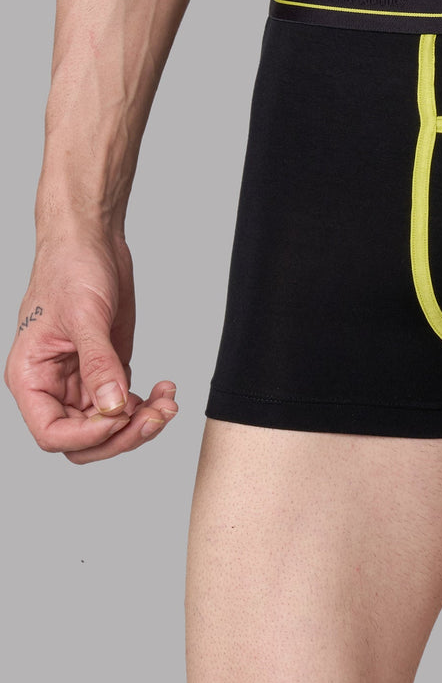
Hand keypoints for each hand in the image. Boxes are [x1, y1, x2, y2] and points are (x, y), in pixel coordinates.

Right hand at [5, 230, 177, 463]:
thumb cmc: (70, 269)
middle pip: (85, 439)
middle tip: (158, 415)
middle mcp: (54, 387)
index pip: (52, 433)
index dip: (88, 435)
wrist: (91, 242)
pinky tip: (166, 388)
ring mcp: (83, 383)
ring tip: (169, 402)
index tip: (122, 416)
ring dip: (143, 422)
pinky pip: (126, 407)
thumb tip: (112, 407)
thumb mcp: (84, 316)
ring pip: (110, 427)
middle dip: (123, 434)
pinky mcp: (108, 373)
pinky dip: (149, 406)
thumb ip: (98, 363)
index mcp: (31, 378)